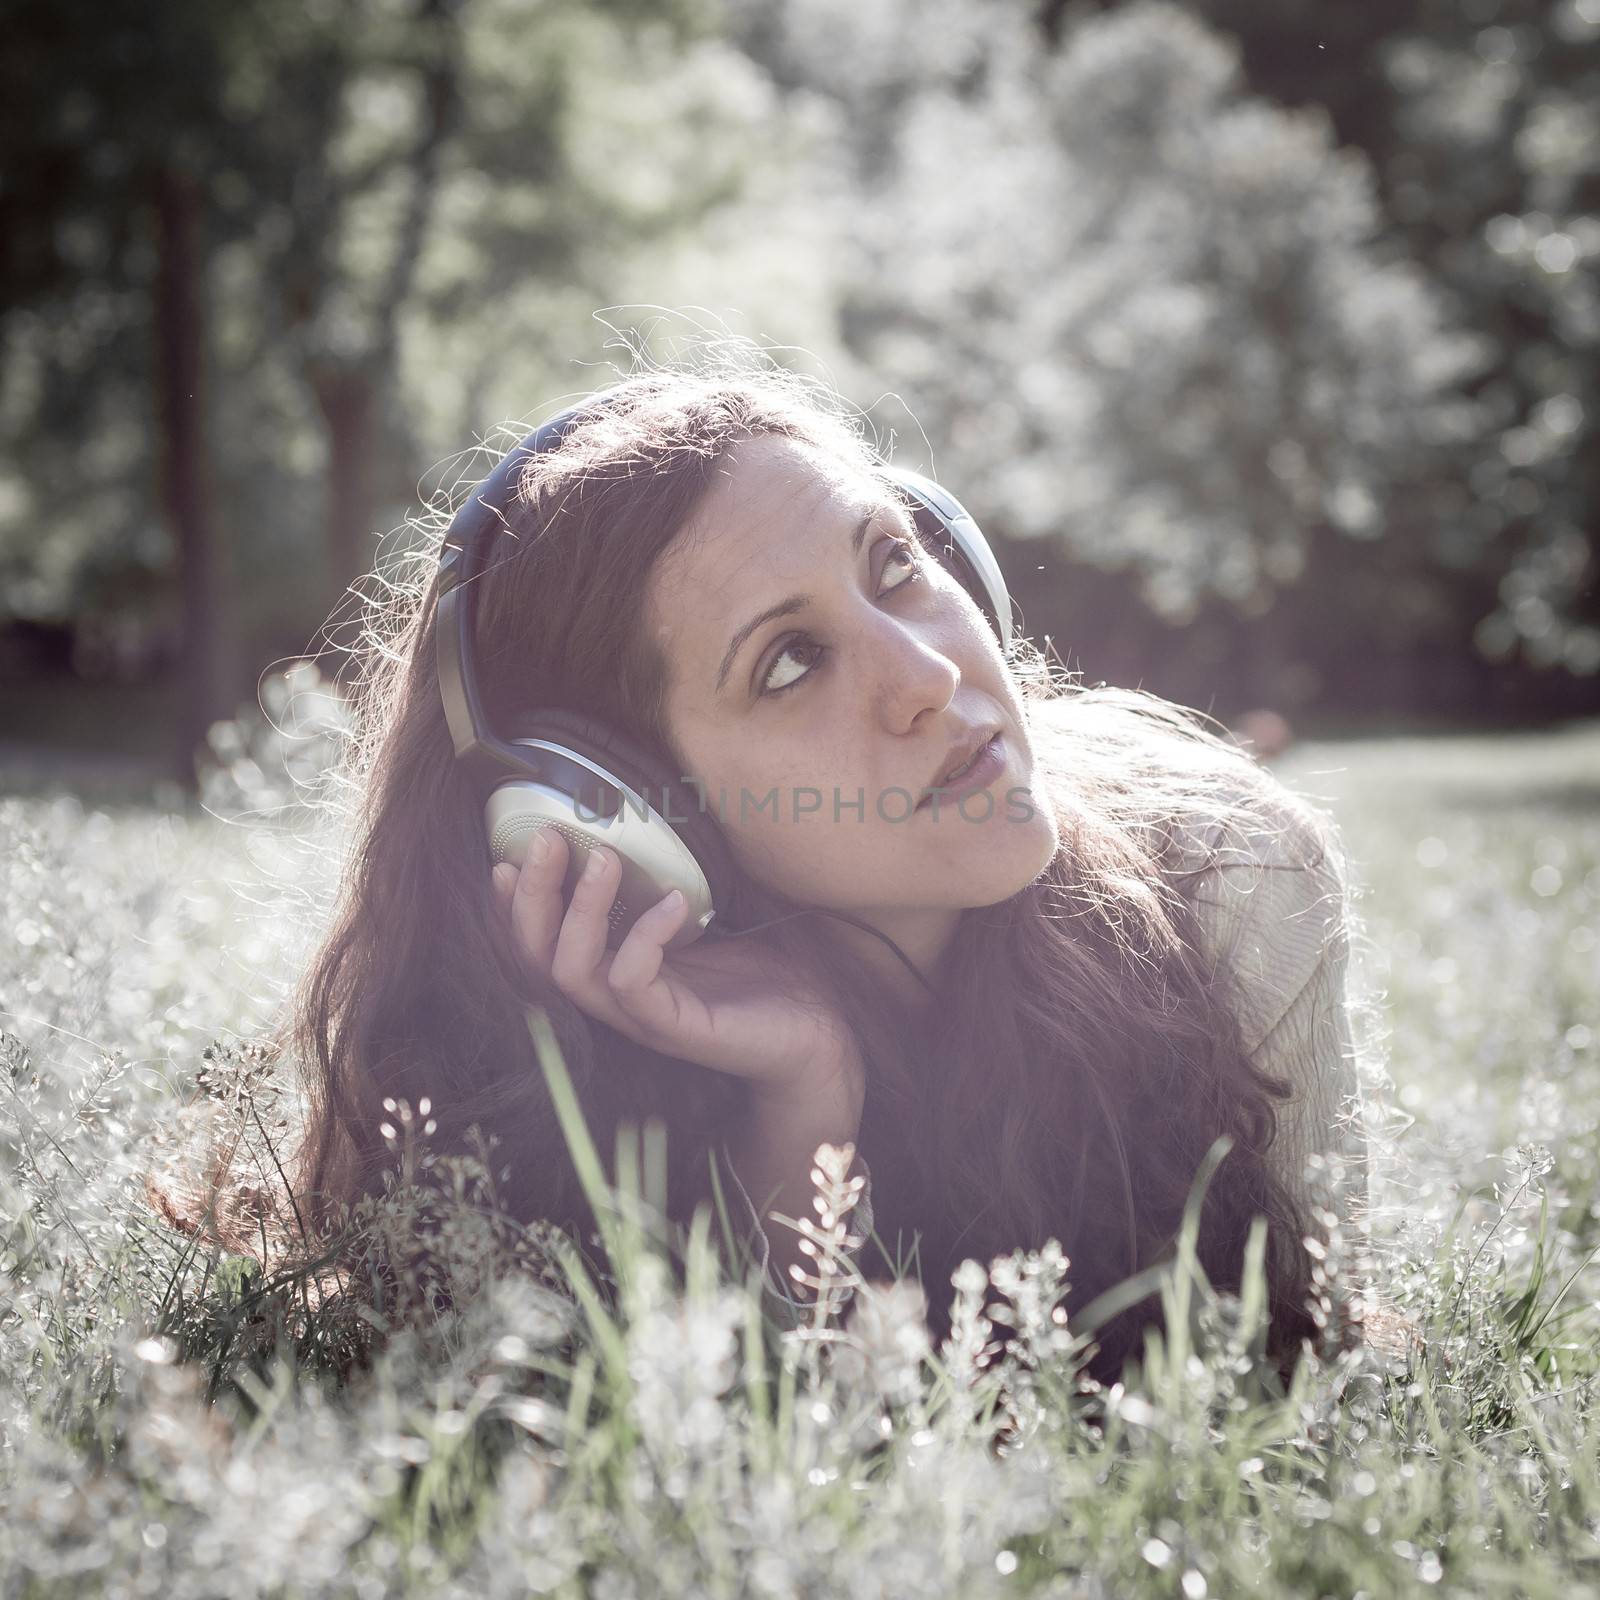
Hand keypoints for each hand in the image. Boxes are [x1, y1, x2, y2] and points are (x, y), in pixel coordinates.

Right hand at [491, 828, 863, 1117]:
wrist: (820, 1038)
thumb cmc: (766, 976)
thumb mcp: (712, 921)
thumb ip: (673, 883)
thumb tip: (658, 818)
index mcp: (615, 974)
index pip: (539, 947)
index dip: (513, 906)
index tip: (510, 854)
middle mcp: (618, 1001)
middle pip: (538, 959)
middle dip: (532, 896)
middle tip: (547, 838)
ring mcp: (643, 1020)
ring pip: (574, 972)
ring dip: (581, 910)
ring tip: (604, 859)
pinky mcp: (677, 1029)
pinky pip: (635, 985)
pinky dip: (645, 936)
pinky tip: (674, 900)